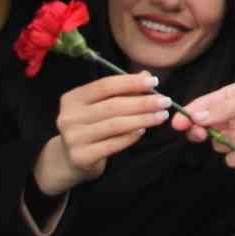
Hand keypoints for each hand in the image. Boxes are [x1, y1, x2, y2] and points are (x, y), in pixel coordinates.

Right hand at [33, 73, 169, 194]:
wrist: (71, 160)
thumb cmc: (91, 127)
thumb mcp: (100, 106)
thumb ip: (122, 90)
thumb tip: (147, 76)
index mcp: (72, 99)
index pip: (104, 86)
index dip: (130, 82)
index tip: (154, 82)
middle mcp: (69, 117)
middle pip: (112, 106)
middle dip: (143, 102)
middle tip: (165, 101)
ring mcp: (74, 138)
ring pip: (115, 125)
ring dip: (143, 119)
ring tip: (161, 116)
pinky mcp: (82, 156)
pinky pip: (113, 144)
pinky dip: (131, 136)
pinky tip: (144, 130)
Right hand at [171, 78, 234, 168]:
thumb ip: (224, 108)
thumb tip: (196, 117)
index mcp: (230, 99)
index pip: (201, 108)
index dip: (188, 117)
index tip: (178, 124)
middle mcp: (232, 119)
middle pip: (206, 131)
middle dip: (210, 132)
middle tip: (209, 133)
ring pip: (222, 146)